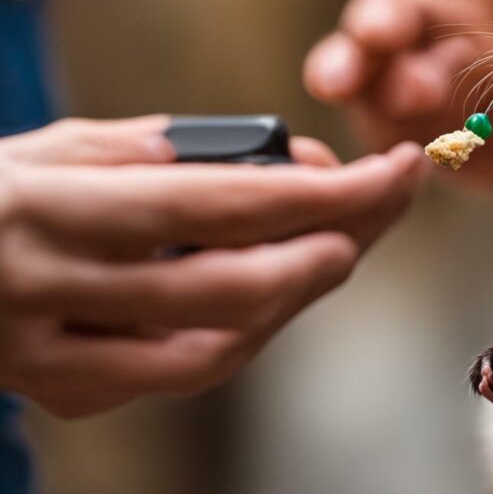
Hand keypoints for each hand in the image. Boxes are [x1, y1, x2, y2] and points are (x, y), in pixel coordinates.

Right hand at [0, 116, 428, 416]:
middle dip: (334, 248)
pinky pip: (185, 370)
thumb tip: (290, 168)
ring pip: (220, 347)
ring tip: (346, 239)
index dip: (323, 195)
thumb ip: (175, 156)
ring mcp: (53, 362)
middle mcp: (50, 293)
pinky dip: (246, 326)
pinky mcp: (67, 395)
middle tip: (387, 204)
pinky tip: (279, 283)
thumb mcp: (63, 146)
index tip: (393, 171)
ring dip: (300, 294)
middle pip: (234, 291)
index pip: (219, 206)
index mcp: (49, 210)